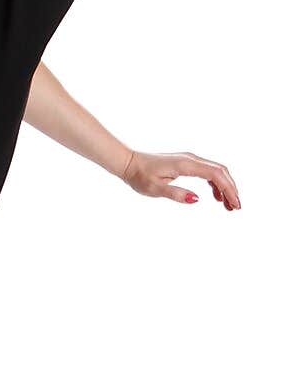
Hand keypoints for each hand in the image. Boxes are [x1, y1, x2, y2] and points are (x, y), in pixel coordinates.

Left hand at [122, 149, 240, 209]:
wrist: (130, 163)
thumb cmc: (140, 176)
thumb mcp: (155, 189)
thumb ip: (176, 194)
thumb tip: (197, 199)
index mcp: (186, 164)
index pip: (215, 175)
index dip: (228, 189)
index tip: (235, 204)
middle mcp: (191, 159)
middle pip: (220, 171)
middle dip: (231, 189)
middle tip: (236, 207)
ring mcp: (190, 160)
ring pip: (215, 171)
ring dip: (225, 187)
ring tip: (228, 206)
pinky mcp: (187, 163)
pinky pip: (207, 172)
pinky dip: (215, 184)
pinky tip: (216, 197)